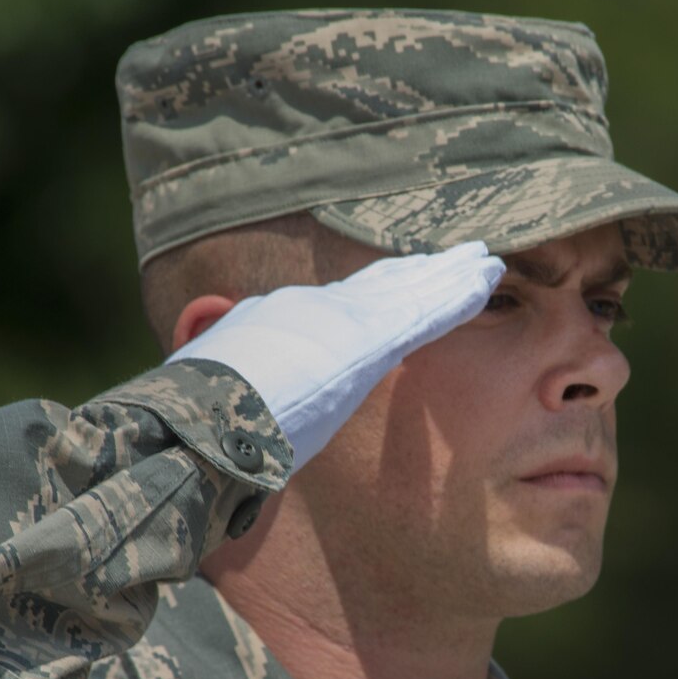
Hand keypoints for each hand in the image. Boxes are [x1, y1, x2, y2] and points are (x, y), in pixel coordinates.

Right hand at [168, 241, 505, 469]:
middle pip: (380, 284)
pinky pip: (423, 312)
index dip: (379, 287)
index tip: (406, 276)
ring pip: (408, 289)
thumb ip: (237, 381)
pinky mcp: (366, 341)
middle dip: (420, 271)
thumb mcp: (213, 389)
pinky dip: (455, 297)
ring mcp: (339, 320)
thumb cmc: (195, 421)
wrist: (193, 420)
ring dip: (450, 276)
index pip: (341, 300)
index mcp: (278, 321)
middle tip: (460, 256)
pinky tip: (484, 283)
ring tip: (483, 262)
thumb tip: (231, 392)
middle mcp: (311, 308)